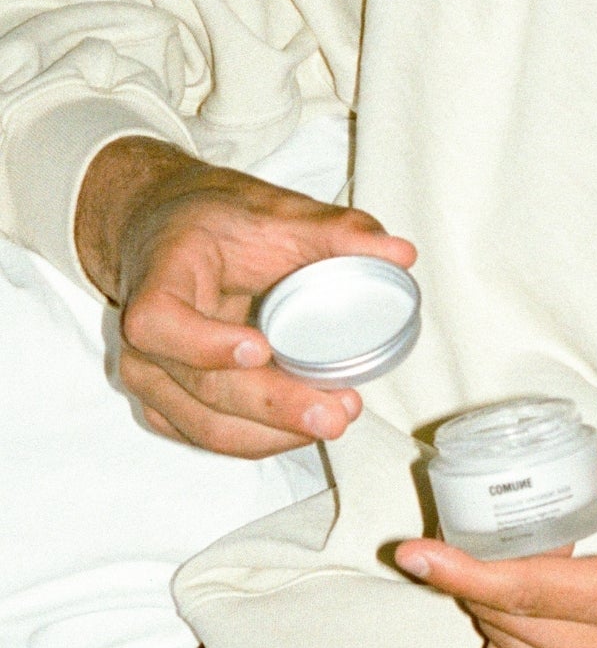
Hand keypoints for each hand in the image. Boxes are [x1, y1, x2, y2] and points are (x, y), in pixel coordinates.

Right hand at [76, 135, 416, 456]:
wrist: (166, 234)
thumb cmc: (218, 221)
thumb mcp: (275, 209)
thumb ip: (338, 230)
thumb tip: (402, 255)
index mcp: (160, 277)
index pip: (160, 322)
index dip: (204, 343)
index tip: (261, 348)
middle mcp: (143, 338)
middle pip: (200, 387)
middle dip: (273, 406)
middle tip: (336, 412)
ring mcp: (151, 376)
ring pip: (207, 424)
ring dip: (274, 433)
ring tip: (337, 418)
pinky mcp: (169, 402)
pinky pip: (212, 434)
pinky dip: (261, 438)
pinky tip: (306, 427)